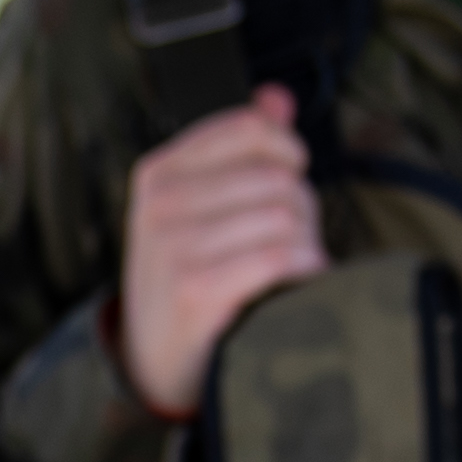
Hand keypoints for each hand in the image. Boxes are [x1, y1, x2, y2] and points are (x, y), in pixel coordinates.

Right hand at [113, 86, 324, 418]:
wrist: (156, 364)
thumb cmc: (191, 280)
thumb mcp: (201, 208)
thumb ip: (241, 146)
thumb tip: (277, 96)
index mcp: (160, 172)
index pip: (252, 128)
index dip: (288, 154)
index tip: (287, 182)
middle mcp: (160, 204)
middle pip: (278, 177)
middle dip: (301, 211)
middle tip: (287, 245)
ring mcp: (174, 247)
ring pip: (286, 216)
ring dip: (306, 247)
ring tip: (287, 271)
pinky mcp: (196, 289)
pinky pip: (280, 256)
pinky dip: (302, 273)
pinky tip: (292, 288)